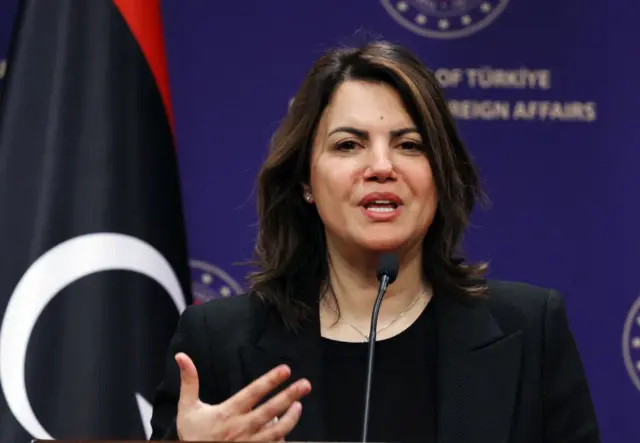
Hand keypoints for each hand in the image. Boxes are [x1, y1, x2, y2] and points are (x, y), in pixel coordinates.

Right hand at [174, 352, 311, 440]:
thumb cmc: (193, 435)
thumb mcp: (187, 408)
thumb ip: (189, 381)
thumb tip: (182, 356)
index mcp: (227, 413)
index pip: (253, 393)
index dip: (270, 380)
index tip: (285, 369)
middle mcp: (241, 428)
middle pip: (271, 410)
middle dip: (289, 395)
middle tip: (306, 384)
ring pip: (276, 430)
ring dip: (291, 418)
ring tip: (299, 405)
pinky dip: (282, 437)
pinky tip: (288, 428)